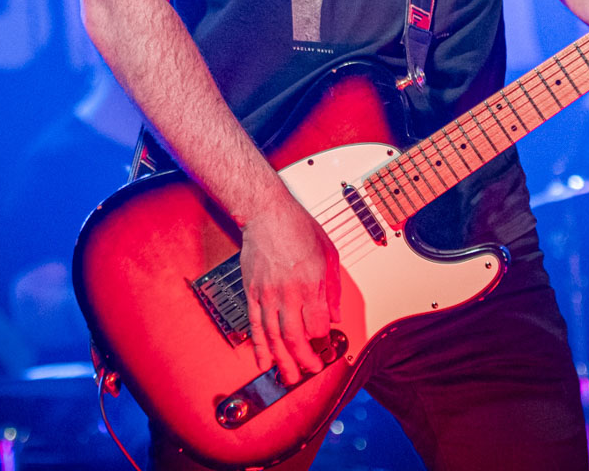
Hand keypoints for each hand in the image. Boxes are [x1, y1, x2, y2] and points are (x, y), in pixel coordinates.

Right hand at [238, 190, 341, 385]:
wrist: (266, 212)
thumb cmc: (298, 227)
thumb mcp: (329, 253)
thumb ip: (333, 289)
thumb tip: (336, 315)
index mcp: (311, 283)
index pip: (318, 325)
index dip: (323, 339)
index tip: (326, 345)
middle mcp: (288, 292)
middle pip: (295, 338)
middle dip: (303, 360)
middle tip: (310, 371)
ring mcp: (268, 294)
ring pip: (274, 337)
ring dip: (281, 361)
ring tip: (288, 377)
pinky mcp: (252, 293)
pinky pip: (255, 326)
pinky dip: (259, 347)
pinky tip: (262, 362)